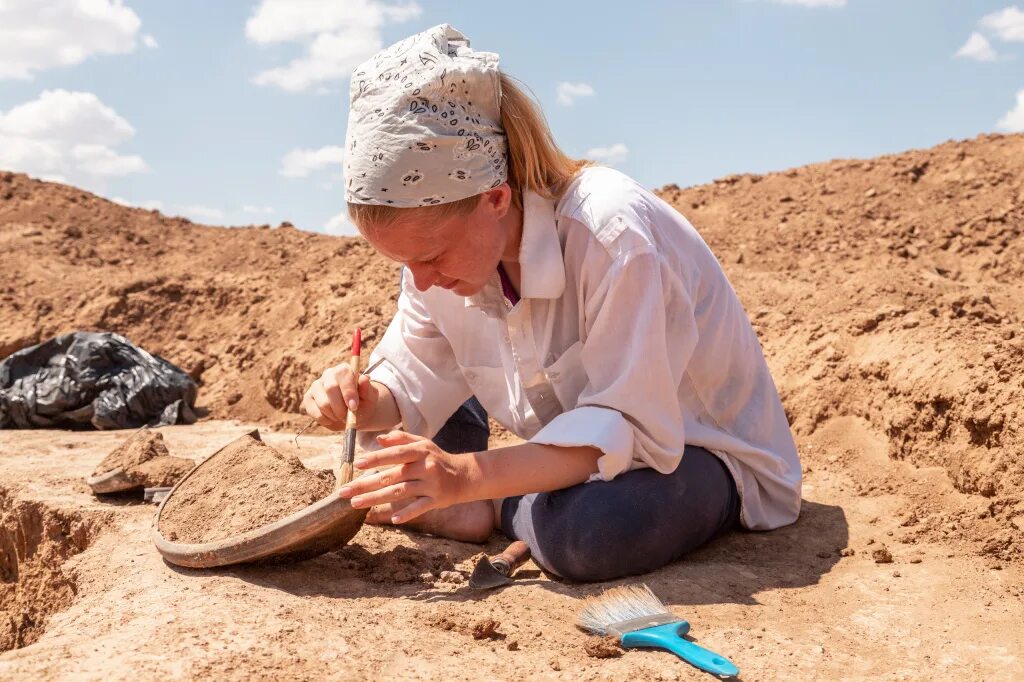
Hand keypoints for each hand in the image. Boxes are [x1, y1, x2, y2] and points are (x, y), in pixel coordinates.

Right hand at [301, 362, 378, 430]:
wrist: (354, 413)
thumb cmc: (364, 402)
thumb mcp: (370, 397)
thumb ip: (367, 389)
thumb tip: (364, 378)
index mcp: (344, 370)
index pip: (342, 374)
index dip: (348, 391)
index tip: (354, 407)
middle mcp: (328, 374)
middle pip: (330, 388)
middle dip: (341, 407)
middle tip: (348, 416)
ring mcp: (316, 386)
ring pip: (323, 403)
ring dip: (335, 415)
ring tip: (342, 416)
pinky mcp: (308, 399)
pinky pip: (315, 413)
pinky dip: (327, 421)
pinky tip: (333, 418)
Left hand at [339, 430, 470, 522]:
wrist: (466, 476)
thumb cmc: (438, 458)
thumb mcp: (423, 444)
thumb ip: (401, 439)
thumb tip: (378, 439)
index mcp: (420, 451)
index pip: (395, 454)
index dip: (376, 458)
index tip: (357, 464)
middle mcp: (426, 467)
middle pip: (392, 476)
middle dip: (366, 484)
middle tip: (345, 491)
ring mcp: (431, 485)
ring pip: (400, 493)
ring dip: (376, 499)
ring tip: (355, 504)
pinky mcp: (437, 500)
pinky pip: (419, 508)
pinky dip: (407, 513)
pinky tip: (393, 519)